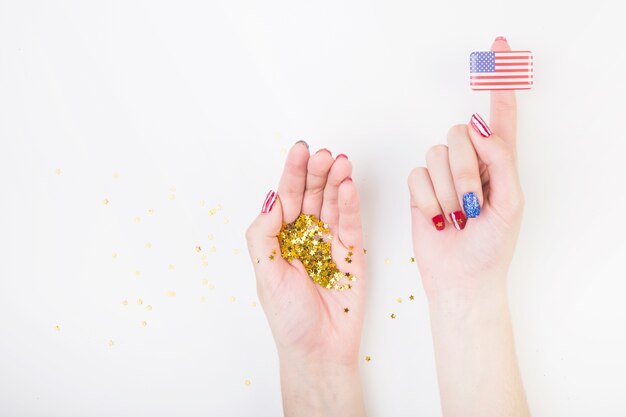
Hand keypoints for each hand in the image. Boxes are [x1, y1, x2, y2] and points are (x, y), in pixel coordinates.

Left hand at [245, 141, 365, 416]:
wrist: (318, 350)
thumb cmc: (288, 317)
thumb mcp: (265, 272)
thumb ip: (264, 233)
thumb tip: (272, 199)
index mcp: (283, 237)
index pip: (288, 197)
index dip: (293, 173)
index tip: (300, 150)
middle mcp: (306, 236)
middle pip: (313, 195)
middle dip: (317, 172)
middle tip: (324, 154)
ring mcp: (330, 243)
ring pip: (334, 204)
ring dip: (337, 182)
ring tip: (340, 162)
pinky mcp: (353, 254)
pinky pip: (351, 224)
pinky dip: (351, 205)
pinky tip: (348, 187)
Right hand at [408, 37, 529, 416]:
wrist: (461, 279)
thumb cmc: (491, 248)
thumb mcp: (510, 204)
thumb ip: (501, 161)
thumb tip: (477, 128)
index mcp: (500, 163)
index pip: (501, 116)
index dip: (499, 83)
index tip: (498, 46)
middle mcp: (471, 162)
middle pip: (458, 133)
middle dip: (465, 172)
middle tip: (472, 206)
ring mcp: (443, 174)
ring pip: (435, 154)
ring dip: (446, 191)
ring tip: (455, 216)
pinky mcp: (420, 187)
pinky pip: (416, 174)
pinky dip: (427, 199)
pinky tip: (437, 217)